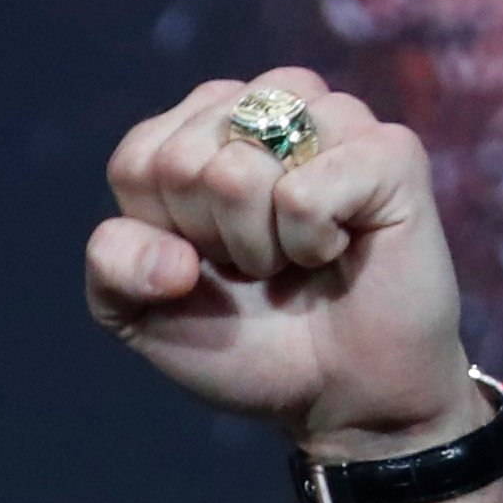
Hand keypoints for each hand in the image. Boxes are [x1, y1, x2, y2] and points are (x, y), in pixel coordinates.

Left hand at [86, 69, 483, 463]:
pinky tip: (340, 249)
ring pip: (238, 167)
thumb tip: (173, 256)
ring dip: (258, 241)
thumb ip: (112, 266)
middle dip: (212, 240)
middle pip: (182, 162)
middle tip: (259, 264)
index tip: (206, 261)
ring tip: (294, 253)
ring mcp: (332, 120)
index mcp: (202, 129)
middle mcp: (267, 108)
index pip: (137, 162)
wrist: (338, 394)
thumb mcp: (142, 312)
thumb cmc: (243, 341)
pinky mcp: (389, 151)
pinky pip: (304, 192)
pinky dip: (311, 243)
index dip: (162, 233)